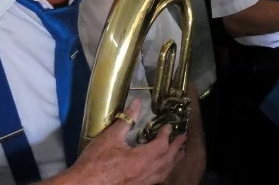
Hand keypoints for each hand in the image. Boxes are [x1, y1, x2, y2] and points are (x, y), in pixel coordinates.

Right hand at [64, 98, 186, 184]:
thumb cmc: (95, 162)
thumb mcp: (110, 137)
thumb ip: (126, 120)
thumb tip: (136, 102)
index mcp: (142, 159)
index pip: (162, 145)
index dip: (167, 135)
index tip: (169, 126)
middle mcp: (146, 173)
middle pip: (168, 160)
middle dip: (177, 148)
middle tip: (183, 138)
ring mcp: (142, 183)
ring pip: (164, 172)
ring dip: (173, 161)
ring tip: (179, 153)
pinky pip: (156, 181)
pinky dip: (163, 173)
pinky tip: (161, 170)